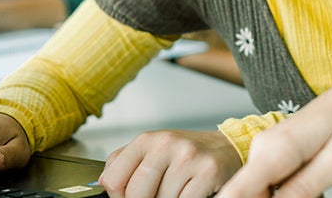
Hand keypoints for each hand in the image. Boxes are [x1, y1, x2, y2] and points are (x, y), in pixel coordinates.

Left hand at [98, 129, 241, 197]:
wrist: (228, 147)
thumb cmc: (188, 152)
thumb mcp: (153, 150)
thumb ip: (125, 162)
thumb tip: (103, 182)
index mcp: (147, 140)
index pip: (113, 179)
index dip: (118, 197)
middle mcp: (167, 145)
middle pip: (136, 194)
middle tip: (156, 197)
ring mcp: (188, 158)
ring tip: (178, 191)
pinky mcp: (208, 172)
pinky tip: (190, 193)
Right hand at [219, 71, 331, 197]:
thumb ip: (303, 190)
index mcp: (276, 149)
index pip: (235, 193)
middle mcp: (264, 147)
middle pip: (249, 196)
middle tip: (317, 193)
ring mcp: (268, 149)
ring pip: (263, 193)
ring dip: (290, 197)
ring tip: (321, 186)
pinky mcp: (275, 153)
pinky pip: (273, 184)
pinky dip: (293, 190)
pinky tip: (316, 181)